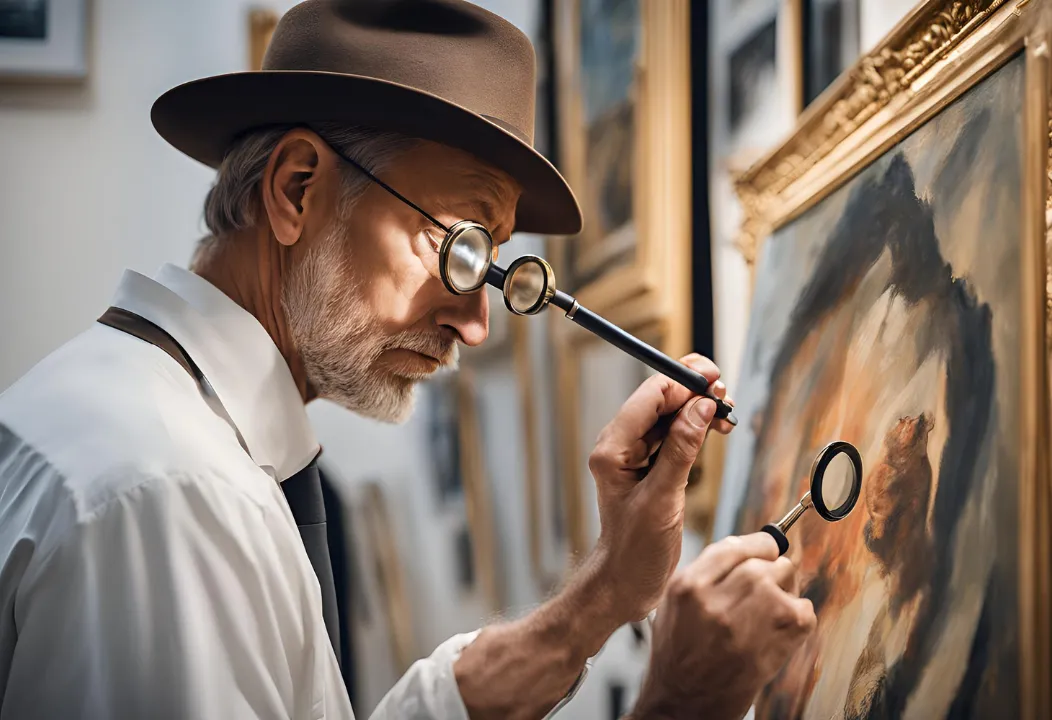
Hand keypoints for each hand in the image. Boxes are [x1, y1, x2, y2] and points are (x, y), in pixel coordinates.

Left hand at [588, 354, 734, 624]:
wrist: (625, 581)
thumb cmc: (635, 550)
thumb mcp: (662, 499)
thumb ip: (681, 451)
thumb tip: (702, 407)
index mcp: (613, 448)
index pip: (650, 396)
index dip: (684, 382)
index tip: (715, 382)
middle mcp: (620, 445)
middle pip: (660, 399)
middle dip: (694, 392)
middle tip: (726, 397)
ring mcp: (634, 454)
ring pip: (670, 415)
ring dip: (699, 410)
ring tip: (727, 417)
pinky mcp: (650, 466)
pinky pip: (674, 435)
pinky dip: (696, 429)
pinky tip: (716, 431)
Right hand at [630, 533, 816, 719]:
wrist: (682, 705)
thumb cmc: (677, 657)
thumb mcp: (675, 605)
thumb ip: (707, 573)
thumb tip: (749, 548)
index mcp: (688, 586)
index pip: (733, 545)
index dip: (757, 545)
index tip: (767, 548)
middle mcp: (715, 598)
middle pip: (764, 561)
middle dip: (772, 572)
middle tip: (768, 593)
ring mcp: (746, 620)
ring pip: (787, 579)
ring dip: (786, 594)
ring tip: (769, 617)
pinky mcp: (772, 644)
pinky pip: (804, 611)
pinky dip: (799, 621)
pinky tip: (777, 636)